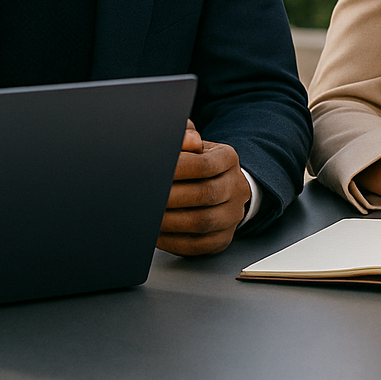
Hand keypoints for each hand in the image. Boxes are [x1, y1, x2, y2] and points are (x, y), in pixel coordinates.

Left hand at [158, 119, 250, 255]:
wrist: (218, 186)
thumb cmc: (196, 163)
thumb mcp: (192, 144)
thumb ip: (184, 135)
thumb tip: (188, 140)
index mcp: (228, 159)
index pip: (205, 165)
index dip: (177, 169)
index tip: (151, 171)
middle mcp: (236, 188)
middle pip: (205, 195)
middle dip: (171, 197)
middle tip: (144, 197)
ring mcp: (232, 216)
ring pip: (202, 223)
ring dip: (170, 222)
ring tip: (146, 217)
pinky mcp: (222, 239)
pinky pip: (198, 246)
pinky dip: (173, 242)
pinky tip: (155, 235)